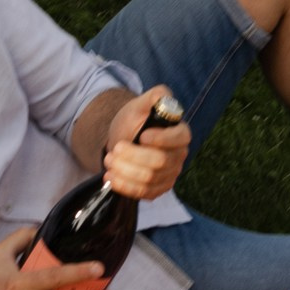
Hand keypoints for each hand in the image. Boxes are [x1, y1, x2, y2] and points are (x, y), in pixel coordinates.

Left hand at [103, 84, 192, 202]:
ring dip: (125, 171)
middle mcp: (179, 156)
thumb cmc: (135, 120)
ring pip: (149, 179)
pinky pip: (143, 193)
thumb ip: (156, 96)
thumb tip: (165, 97)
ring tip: (109, 160)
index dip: (161, 139)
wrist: (123, 139)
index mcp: (180, 134)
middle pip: (160, 162)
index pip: (179, 139)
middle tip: (115, 149)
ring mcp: (169, 175)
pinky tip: (111, 176)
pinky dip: (124, 186)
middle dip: (133, 156)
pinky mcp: (157, 189)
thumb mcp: (141, 104)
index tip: (142, 136)